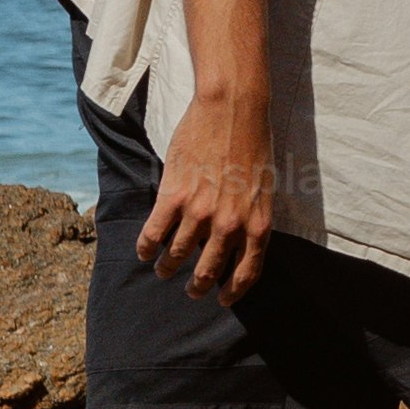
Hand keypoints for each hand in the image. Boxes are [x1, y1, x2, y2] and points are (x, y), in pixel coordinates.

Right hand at [134, 84, 279, 306]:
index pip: (248, 272)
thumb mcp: (264, 187)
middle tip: (191, 289)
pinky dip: (146, 248)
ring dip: (168, 267)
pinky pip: (155, 234)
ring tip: (164, 270)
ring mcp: (200, 212)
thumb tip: (235, 241)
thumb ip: (251, 217)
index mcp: (258, 223)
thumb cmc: (254, 143)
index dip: (234, 291)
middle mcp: (230, 224)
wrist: (233, 109)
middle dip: (198, 286)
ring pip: (177, 255)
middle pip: (208, 271)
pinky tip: (144, 252)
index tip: (223, 299)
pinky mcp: (174, 196)